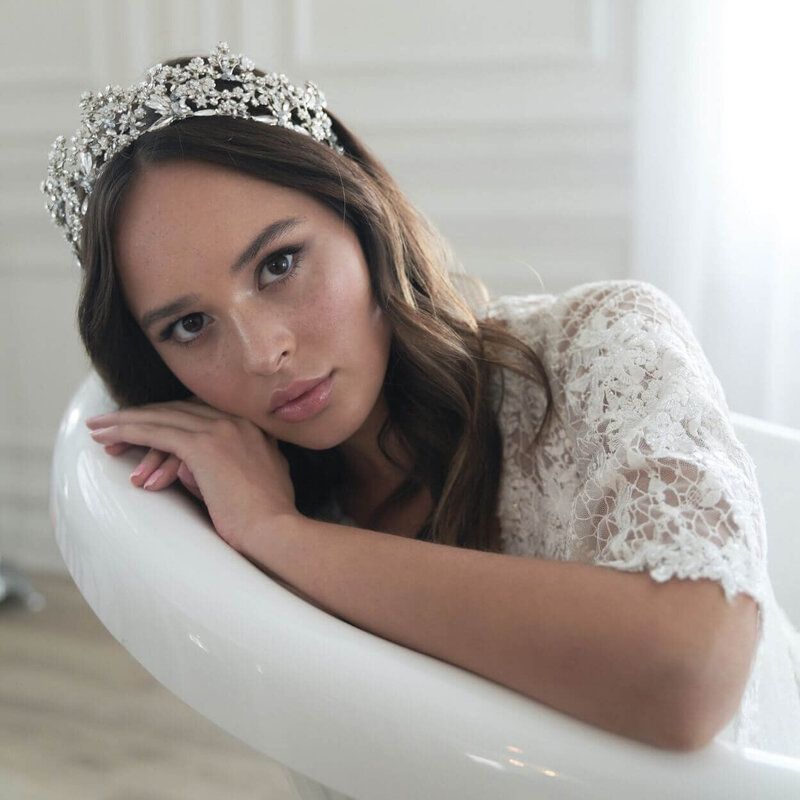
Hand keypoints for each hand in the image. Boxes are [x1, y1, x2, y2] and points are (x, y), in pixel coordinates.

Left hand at [85, 398, 297, 553]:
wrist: (275, 532)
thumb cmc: (267, 518)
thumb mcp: (257, 481)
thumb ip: (235, 464)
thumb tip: (194, 471)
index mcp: (252, 427)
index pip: (200, 410)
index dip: (168, 416)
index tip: (145, 426)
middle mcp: (237, 420)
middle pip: (178, 408)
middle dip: (141, 416)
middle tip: (110, 426)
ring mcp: (221, 430)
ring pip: (162, 416)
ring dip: (126, 421)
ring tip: (97, 430)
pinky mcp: (204, 446)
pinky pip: (156, 432)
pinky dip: (129, 431)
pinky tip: (107, 437)